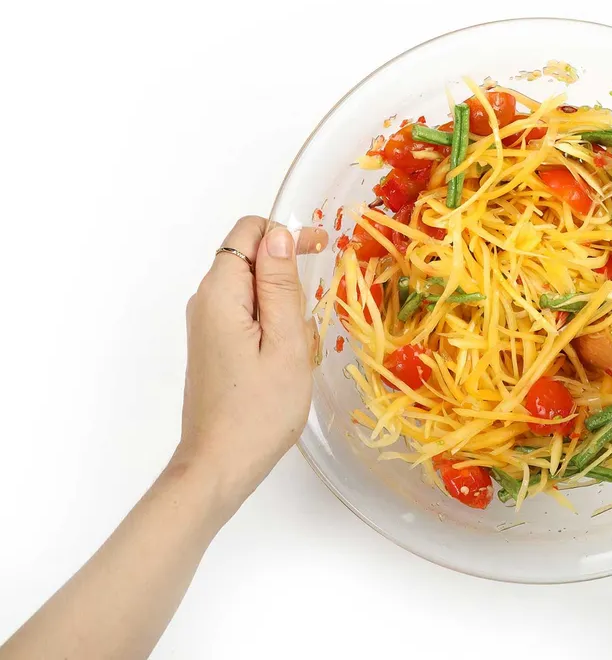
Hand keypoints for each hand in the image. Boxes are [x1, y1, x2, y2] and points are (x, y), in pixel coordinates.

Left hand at [175, 216, 327, 512]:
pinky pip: (247, 313)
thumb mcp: (285, 343)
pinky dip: (272, 322)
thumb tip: (280, 235)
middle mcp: (206, 301)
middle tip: (314, 312)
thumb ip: (281, 285)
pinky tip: (287, 357)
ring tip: (300, 345)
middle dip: (288, 272)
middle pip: (249, 257)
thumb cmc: (259, 410)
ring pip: (252, 288)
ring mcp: (207, 325)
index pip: (249, 231)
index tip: (322, 252)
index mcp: (221, 293)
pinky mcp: (214, 345)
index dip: (287, 234)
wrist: (220, 465)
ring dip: (283, 302)